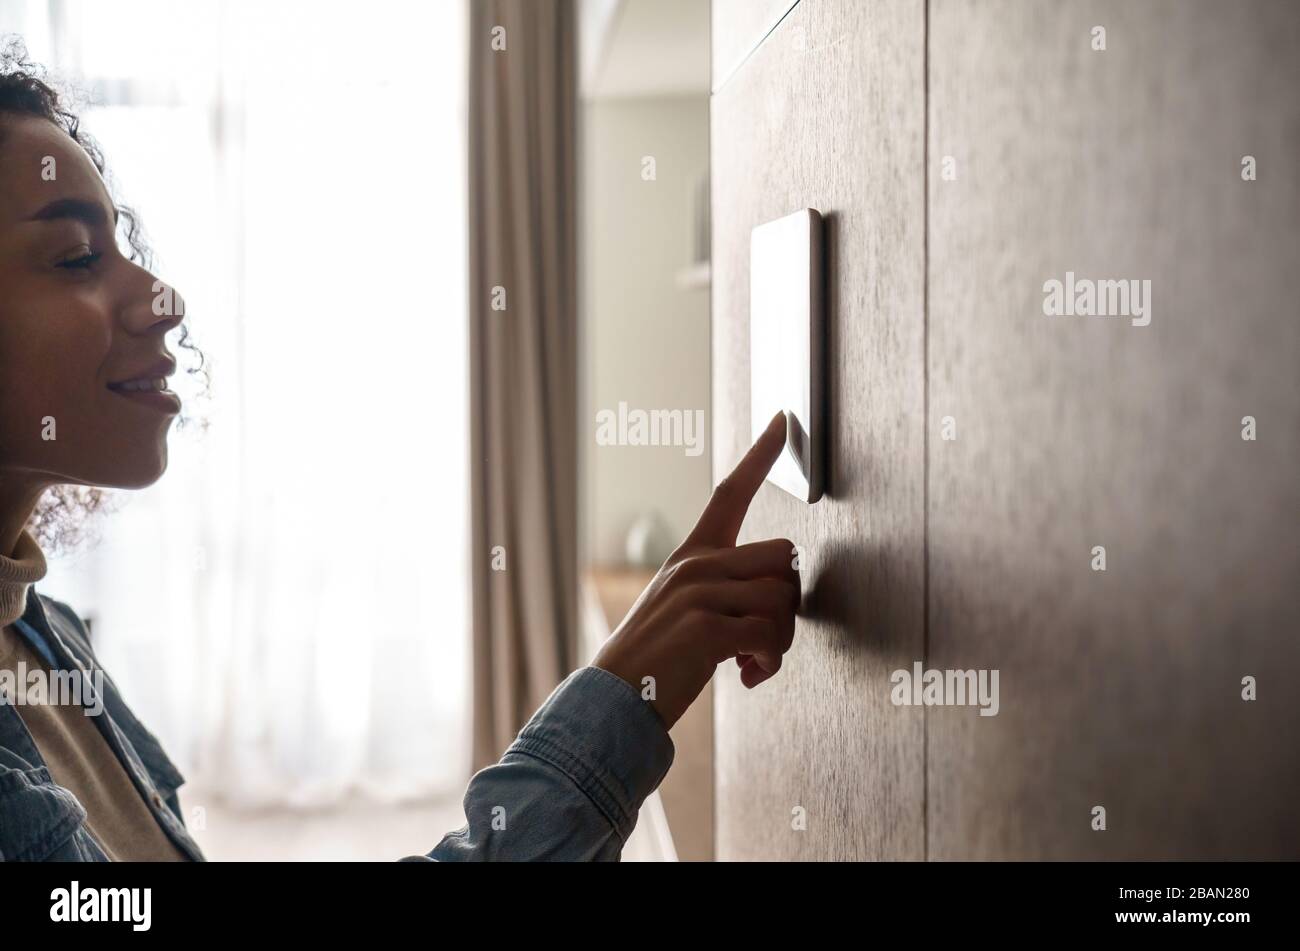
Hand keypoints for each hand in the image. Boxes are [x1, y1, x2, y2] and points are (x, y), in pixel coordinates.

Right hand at [593, 411, 799, 729]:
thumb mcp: (685, 608)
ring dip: (780, 640)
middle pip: (783, 557)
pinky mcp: (706, 627)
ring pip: (783, 598)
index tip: (784, 419)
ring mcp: (700, 592)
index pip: (730, 492)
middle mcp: (697, 563)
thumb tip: (779, 599)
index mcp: (693, 554)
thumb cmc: (658, 657)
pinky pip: (771, 636)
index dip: (761, 455)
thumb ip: (725, 589)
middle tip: (761, 638)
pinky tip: (746, 676)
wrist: (615, 697)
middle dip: (787, 603)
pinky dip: (768, 664)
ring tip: (750, 662)